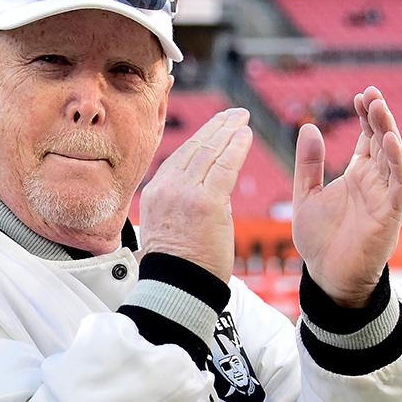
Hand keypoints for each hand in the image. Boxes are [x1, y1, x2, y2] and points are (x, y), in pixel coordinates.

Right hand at [138, 109, 252, 282]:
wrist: (178, 287)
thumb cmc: (180, 266)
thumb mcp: (169, 226)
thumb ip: (182, 202)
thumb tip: (205, 189)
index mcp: (156, 193)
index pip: (181, 157)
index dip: (201, 138)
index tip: (215, 127)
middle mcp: (167, 187)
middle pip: (195, 148)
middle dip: (216, 127)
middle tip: (232, 114)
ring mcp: (185, 193)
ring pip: (210, 152)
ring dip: (228, 130)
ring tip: (241, 118)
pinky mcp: (206, 201)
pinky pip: (225, 165)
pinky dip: (237, 147)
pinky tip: (246, 135)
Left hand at [292, 86, 401, 306]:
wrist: (326, 277)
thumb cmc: (320, 240)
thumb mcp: (305, 195)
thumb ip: (308, 164)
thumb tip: (309, 127)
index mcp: (358, 176)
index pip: (368, 138)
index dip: (366, 116)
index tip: (359, 94)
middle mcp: (375, 183)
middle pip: (383, 142)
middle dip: (378, 116)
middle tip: (370, 92)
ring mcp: (384, 197)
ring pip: (393, 157)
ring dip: (388, 131)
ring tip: (379, 107)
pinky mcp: (390, 214)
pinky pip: (398, 184)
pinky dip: (397, 162)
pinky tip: (390, 140)